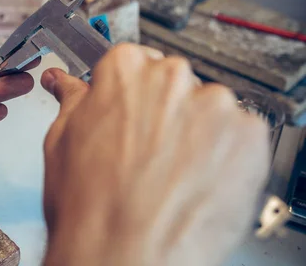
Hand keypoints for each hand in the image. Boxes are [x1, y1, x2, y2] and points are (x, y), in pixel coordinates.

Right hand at [40, 44, 269, 265]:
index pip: (135, 64)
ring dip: (196, 134)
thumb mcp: (62, 141)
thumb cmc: (90, 206)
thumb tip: (63, 83)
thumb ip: (72, 101)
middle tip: (147, 153)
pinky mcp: (248, 136)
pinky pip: (238, 136)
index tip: (130, 117)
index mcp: (124, 69)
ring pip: (207, 110)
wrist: (125, 255)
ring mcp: (214, 105)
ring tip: (171, 174)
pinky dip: (224, 156)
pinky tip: (195, 182)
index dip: (131, 98)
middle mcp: (171, 77)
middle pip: (173, 84)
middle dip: (163, 113)